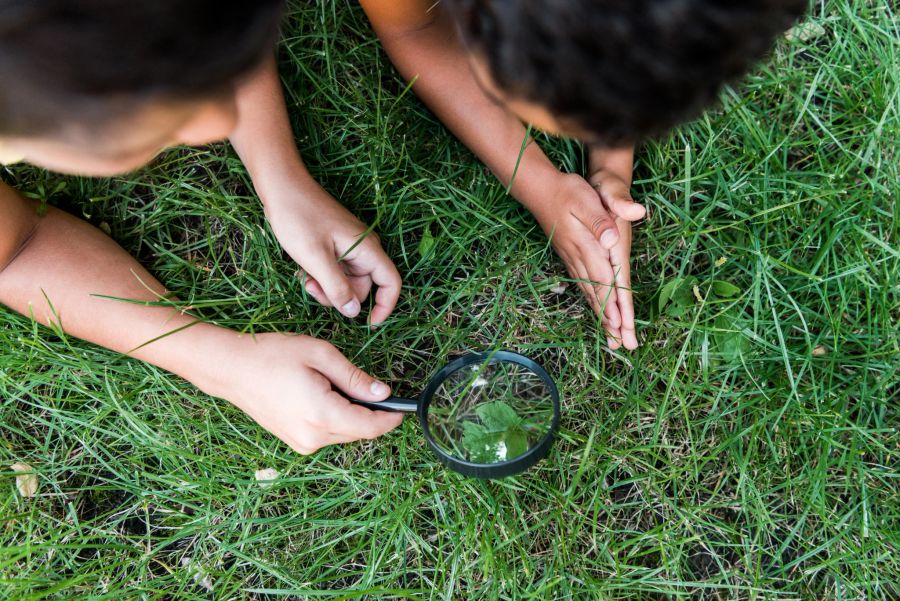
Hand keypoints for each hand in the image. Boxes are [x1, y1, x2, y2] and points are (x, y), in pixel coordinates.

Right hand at [201, 332, 403, 453]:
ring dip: (352, 414)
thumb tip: (384, 393)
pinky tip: (323, 395)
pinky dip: (335, 418)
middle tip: (368, 384)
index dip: (393, 418)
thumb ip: (355, 378)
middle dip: (372, 412)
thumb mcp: (321, 356)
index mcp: (323, 416)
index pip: (372, 427)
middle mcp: (314, 438)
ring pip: (344, 433)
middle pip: (360, 431)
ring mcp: (302, 443)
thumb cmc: (274, 355)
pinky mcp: (296, 442)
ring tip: (336, 384)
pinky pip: (328, 433)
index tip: (404, 406)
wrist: (231, 369)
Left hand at [264, 179, 400, 324]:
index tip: (368, 325)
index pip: (391, 283)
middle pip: (364, 286)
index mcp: (367, 249)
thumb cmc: (297, 218)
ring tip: (304, 279)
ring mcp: (350, 246)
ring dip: (327, 287)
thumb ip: (336, 287)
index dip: (385, 306)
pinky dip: (321, 276)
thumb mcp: (315, 258)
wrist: (281, 185)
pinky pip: (335, 270)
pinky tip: (303, 271)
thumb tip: (354, 312)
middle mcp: (364, 248)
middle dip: (340, 296)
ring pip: (347, 281)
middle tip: (312, 289)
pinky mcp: (336, 245)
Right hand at [533, 173, 642, 349]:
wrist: (541, 190)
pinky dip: (591, 301)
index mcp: (586, 245)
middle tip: (620, 343)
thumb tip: (611, 239)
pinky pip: (582, 285)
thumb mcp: (586, 199)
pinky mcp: (570, 257)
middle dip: (609, 319)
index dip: (612, 302)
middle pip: (596, 292)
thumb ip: (600, 220)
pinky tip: (595, 309)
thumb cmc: (567, 191)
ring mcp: (572, 259)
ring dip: (600, 314)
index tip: (620, 324)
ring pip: (589, 292)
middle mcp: (578, 257)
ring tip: (611, 336)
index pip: (603, 278)